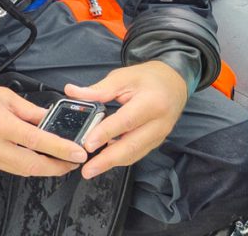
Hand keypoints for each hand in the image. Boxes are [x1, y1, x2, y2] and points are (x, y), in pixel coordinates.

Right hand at [0, 82, 87, 176]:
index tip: (77, 153)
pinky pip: (9, 168)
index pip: (38, 142)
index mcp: (0, 123)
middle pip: (33, 165)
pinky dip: (25, 165)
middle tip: (72, 163)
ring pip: (22, 171)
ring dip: (42, 169)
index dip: (61, 149)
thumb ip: (30, 111)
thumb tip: (50, 120)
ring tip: (57, 162)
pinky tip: (33, 158)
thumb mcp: (4, 96)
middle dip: (57, 167)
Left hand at [65, 60, 187, 179]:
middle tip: (87, 170)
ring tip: (91, 169)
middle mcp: (159, 123)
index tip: (88, 144)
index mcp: (152, 102)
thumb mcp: (123, 77)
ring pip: (134, 154)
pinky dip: (120, 158)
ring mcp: (159, 135)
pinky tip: (104, 160)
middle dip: (108, 160)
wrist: (175, 83)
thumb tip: (72, 92)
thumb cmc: (149, 78)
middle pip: (132, 146)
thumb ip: (98, 89)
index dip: (106, 134)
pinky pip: (137, 153)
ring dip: (112, 163)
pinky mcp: (156, 141)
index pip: (126, 121)